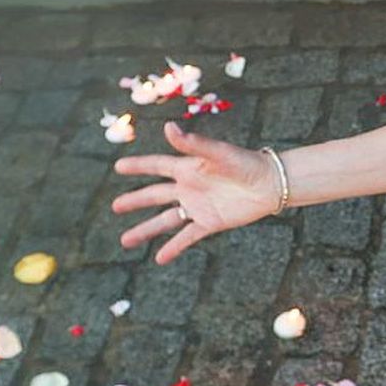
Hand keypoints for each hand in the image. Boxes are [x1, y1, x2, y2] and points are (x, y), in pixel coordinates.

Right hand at [111, 121, 281, 262]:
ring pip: (166, 220)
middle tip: (115, 207)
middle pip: (156, 195)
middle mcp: (189, 187)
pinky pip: (187, 237)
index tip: (118, 166)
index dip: (138, 166)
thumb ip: (193, 143)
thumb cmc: (246, 163)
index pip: (157, 166)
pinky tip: (159, 258)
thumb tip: (168, 127)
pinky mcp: (210, 222)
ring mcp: (198, 206)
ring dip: (146, 230)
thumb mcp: (218, 153)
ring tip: (125, 241)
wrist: (271, 184)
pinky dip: (174, 247)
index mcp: (188, 167)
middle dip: (136, 200)